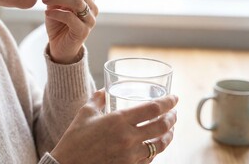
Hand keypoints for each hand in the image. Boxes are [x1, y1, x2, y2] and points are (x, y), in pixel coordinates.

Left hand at [41, 0, 97, 63]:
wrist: (60, 47)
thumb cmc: (58, 24)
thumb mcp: (54, 4)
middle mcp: (92, 7)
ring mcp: (90, 20)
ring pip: (77, 2)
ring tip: (44, 0)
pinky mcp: (83, 31)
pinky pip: (71, 18)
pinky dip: (57, 13)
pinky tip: (47, 13)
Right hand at [50, 90, 177, 163]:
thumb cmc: (74, 139)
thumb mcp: (84, 113)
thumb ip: (98, 99)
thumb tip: (105, 90)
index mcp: (118, 120)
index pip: (153, 109)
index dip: (168, 102)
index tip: (174, 98)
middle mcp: (128, 138)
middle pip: (162, 126)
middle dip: (172, 118)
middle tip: (174, 114)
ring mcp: (130, 156)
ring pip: (160, 145)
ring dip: (168, 136)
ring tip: (170, 129)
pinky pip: (149, 159)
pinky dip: (156, 150)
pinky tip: (155, 145)